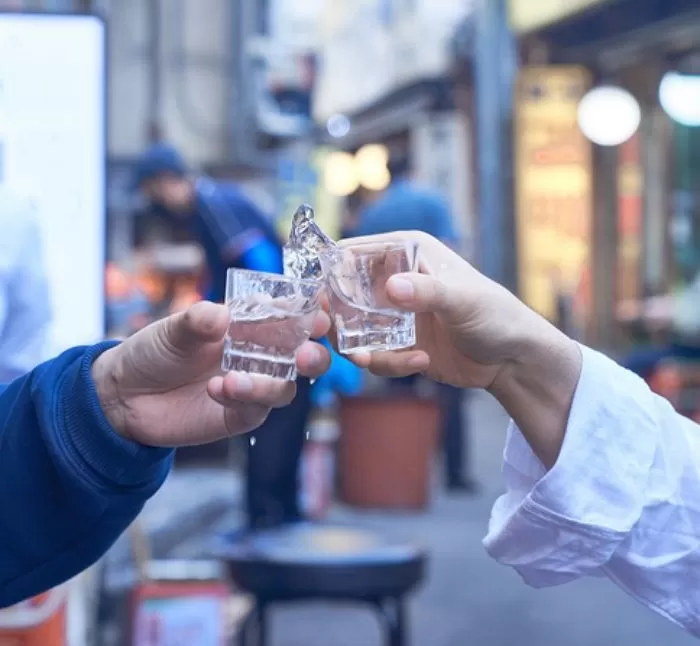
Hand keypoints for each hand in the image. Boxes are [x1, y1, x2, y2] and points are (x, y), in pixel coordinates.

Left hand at [92, 301, 330, 446]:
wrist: (125, 395)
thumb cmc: (155, 350)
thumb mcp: (172, 329)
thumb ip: (197, 321)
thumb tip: (221, 315)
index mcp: (252, 324)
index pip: (292, 316)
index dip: (312, 313)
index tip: (321, 311)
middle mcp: (260, 355)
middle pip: (305, 356)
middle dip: (314, 356)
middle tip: (306, 356)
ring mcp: (253, 386)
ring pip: (285, 387)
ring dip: (271, 384)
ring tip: (234, 380)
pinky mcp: (240, 414)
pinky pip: (255, 409)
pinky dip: (242, 399)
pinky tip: (217, 389)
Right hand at [340, 231, 540, 389]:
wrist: (511, 359)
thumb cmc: (496, 316)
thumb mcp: (463, 300)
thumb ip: (427, 292)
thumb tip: (390, 288)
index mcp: (408, 252)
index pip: (356, 251)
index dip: (333, 269)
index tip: (320, 295)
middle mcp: (396, 279)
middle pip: (345, 293)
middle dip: (338, 316)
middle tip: (334, 334)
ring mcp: (394, 314)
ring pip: (353, 328)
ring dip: (357, 346)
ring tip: (370, 358)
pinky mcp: (398, 343)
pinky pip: (375, 354)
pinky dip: (388, 363)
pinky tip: (420, 362)